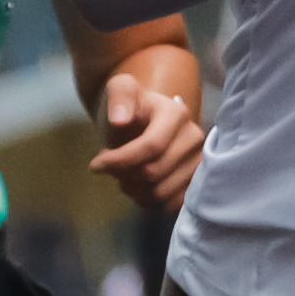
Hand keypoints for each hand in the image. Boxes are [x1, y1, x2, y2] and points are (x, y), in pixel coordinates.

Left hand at [89, 69, 205, 212]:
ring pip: (161, 192)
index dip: (120, 160)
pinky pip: (171, 204)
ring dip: (134, 190)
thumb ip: (119, 96)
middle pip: (154, 172)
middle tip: (111, 168)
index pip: (151, 146)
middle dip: (124, 175)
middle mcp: (194, 138)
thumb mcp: (119, 91)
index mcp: (177, 114)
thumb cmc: (129, 108)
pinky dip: (148, 201)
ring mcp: (198, 162)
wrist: (143, 122)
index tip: (95, 165)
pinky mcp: (196, 183)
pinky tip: (138, 186)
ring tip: (123, 175)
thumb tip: (120, 120)